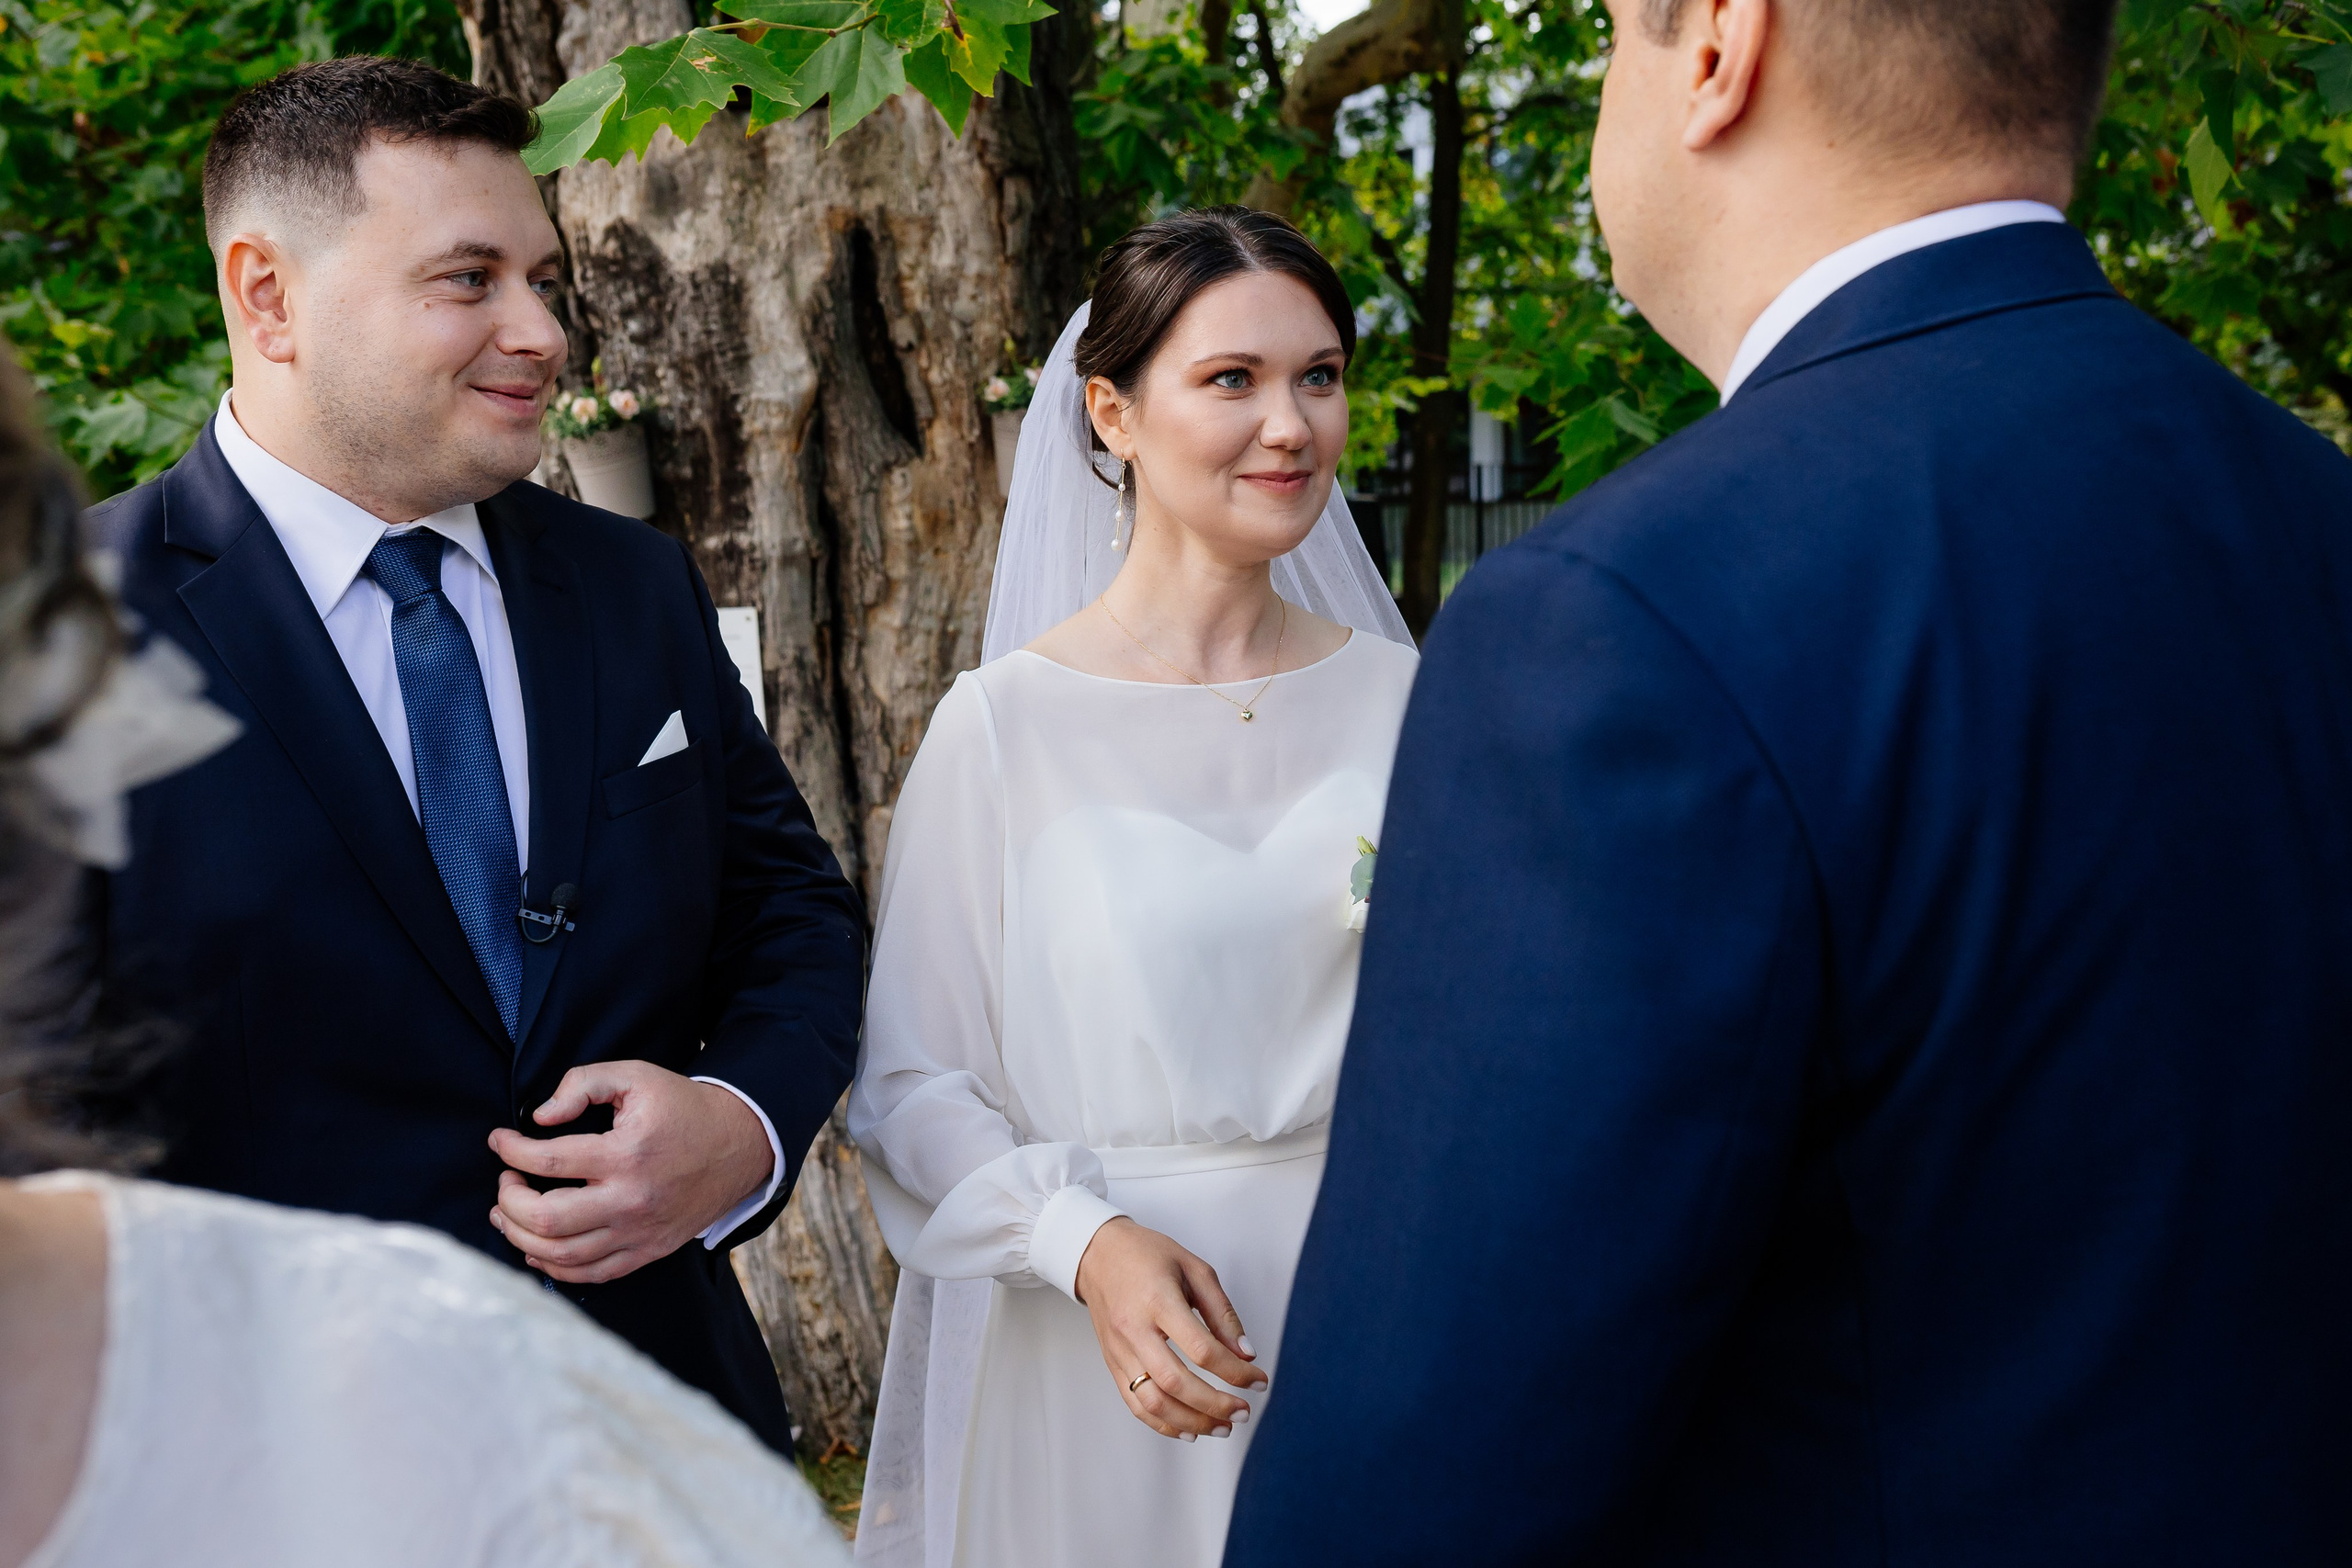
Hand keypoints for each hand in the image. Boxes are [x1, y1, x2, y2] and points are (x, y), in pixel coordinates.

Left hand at [486, 1061, 773, 1283]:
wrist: (739, 1144)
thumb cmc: (682, 1108)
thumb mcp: (636, 1076)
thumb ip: (583, 1084)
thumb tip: (540, 1117)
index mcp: (626, 1154)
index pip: (548, 1161)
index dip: (511, 1150)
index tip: (499, 1141)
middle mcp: (630, 1200)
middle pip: (546, 1219)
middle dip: (508, 1201)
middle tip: (505, 1182)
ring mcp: (639, 1232)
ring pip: (562, 1255)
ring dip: (520, 1237)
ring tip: (507, 1215)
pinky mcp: (648, 1251)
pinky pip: (591, 1274)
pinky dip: (554, 1267)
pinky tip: (537, 1248)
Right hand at [1072, 1217, 1266, 1441]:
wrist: (1098, 1254)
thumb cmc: (1148, 1255)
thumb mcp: (1195, 1269)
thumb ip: (1222, 1313)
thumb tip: (1246, 1354)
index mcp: (1158, 1301)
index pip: (1201, 1349)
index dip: (1235, 1371)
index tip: (1259, 1380)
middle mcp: (1134, 1330)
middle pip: (1176, 1382)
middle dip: (1215, 1404)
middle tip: (1243, 1411)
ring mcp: (1120, 1350)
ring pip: (1153, 1402)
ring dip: (1191, 1422)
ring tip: (1222, 1427)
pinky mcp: (1113, 1363)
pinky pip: (1135, 1403)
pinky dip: (1163, 1424)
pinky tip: (1189, 1430)